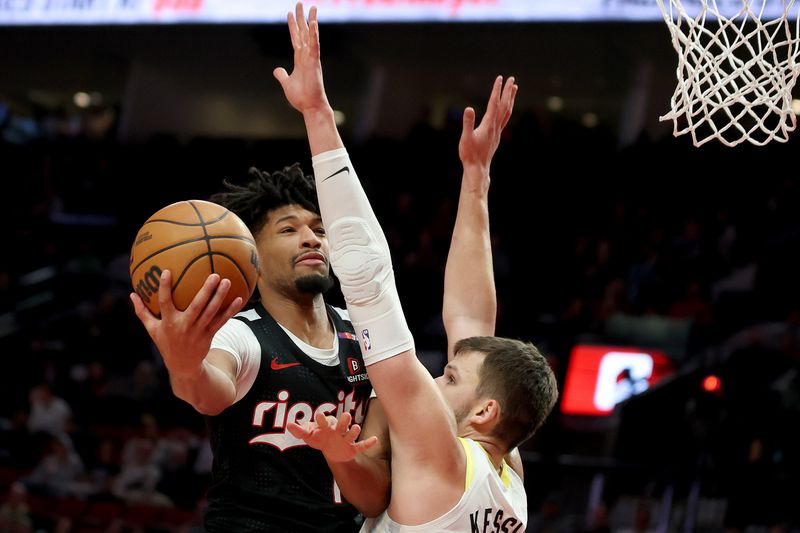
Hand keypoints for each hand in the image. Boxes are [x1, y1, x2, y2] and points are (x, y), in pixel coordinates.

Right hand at [130, 270, 242, 376]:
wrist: (182, 366)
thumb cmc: (166, 343)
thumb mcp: (152, 329)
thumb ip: (142, 312)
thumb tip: (131, 294)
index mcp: (168, 322)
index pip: (164, 302)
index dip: (164, 288)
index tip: (166, 271)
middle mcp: (184, 325)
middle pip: (196, 306)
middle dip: (206, 290)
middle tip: (214, 275)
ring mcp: (198, 331)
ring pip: (211, 312)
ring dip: (220, 297)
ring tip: (227, 281)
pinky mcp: (209, 335)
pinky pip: (222, 321)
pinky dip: (231, 310)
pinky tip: (239, 299)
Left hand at [273, 3, 329, 114]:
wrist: (310, 107)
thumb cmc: (301, 97)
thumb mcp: (287, 83)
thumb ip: (282, 75)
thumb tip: (277, 70)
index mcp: (300, 60)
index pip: (296, 38)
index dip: (293, 26)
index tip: (290, 13)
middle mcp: (306, 56)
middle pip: (303, 32)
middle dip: (301, 18)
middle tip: (300, 3)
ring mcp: (311, 58)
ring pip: (310, 35)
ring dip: (310, 21)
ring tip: (311, 7)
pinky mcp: (314, 62)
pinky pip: (314, 45)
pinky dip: (313, 34)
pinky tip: (313, 23)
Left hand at [288, 411, 378, 462]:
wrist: (331, 450)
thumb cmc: (320, 438)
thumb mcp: (309, 436)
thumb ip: (300, 431)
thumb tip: (289, 425)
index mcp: (326, 428)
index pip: (324, 422)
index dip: (321, 420)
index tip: (319, 415)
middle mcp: (338, 431)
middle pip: (341, 425)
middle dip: (343, 421)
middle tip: (345, 415)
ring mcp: (346, 439)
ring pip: (351, 434)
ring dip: (354, 431)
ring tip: (356, 427)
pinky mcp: (352, 448)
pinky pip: (362, 446)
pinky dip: (368, 443)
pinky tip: (375, 440)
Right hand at [458, 75, 517, 190]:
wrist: (477, 168)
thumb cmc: (470, 154)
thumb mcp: (466, 138)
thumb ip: (467, 123)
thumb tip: (468, 109)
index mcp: (488, 125)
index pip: (494, 104)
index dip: (496, 90)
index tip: (499, 78)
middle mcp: (495, 127)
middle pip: (504, 106)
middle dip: (508, 91)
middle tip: (512, 79)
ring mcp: (497, 132)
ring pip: (507, 112)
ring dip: (510, 99)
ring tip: (514, 89)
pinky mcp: (496, 136)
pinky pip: (504, 119)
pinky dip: (507, 110)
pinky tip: (506, 108)